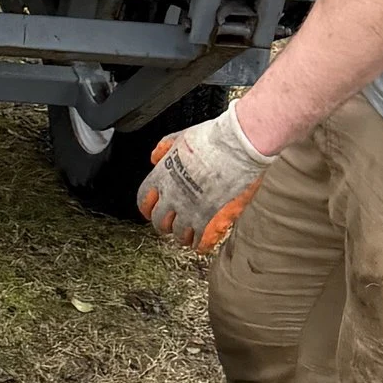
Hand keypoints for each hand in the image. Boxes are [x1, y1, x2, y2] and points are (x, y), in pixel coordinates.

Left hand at [138, 98, 269, 252]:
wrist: (238, 146)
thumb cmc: (213, 138)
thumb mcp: (181, 137)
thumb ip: (165, 148)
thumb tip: (154, 157)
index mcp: (162, 177)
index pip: (144, 201)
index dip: (147, 208)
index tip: (150, 211)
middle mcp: (172, 197)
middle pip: (159, 221)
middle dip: (164, 224)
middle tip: (171, 225)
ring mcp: (190, 211)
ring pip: (178, 234)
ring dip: (182, 235)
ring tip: (187, 235)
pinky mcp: (211, 221)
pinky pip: (201, 242)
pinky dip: (201, 245)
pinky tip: (202, 244)